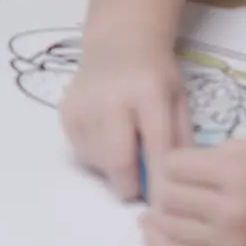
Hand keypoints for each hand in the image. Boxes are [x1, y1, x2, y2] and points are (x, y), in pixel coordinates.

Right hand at [59, 32, 191, 199]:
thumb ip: (179, 138)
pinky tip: (107, 138)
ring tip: (125, 151)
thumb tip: (176, 182)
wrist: (117, 43)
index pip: (157, 145)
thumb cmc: (155, 74)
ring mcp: (84, 105)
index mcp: (148, 93)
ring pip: (98, 159)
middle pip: (118, 158)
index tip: (163, 201)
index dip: (161, 178)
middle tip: (137, 189)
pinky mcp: (66, 113)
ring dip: (113, 168)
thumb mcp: (179, 99)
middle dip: (129, 184)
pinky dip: (96, 155)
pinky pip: (81, 150)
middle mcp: (111, 99)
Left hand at [142, 140, 245, 245]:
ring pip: (169, 226)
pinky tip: (150, 230)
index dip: (166, 162)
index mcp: (236, 173)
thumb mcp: (242, 148)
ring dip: (157, 214)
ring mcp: (233, 241)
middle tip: (165, 185)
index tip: (173, 164)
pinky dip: (160, 243)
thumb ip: (202, 157)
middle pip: (167, 196)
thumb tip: (160, 170)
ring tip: (156, 207)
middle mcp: (233, 210)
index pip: (173, 166)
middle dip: (160, 188)